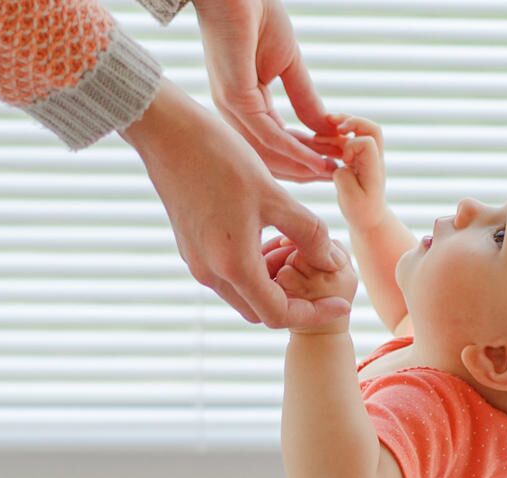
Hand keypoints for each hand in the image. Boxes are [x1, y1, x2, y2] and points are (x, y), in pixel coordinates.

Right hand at [124, 82, 352, 328]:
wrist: (167, 134)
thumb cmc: (221, 158)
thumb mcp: (274, 195)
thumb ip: (308, 233)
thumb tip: (332, 261)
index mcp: (233, 265)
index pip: (279, 315)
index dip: (314, 313)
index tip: (338, 301)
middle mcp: (210, 273)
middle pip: (261, 310)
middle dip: (293, 298)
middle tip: (315, 267)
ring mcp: (197, 262)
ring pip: (244, 292)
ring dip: (273, 281)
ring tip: (295, 245)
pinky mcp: (191, 247)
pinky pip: (228, 273)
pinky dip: (254, 267)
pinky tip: (269, 235)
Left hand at [190, 0, 337, 183]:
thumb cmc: (256, 16)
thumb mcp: (289, 65)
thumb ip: (305, 98)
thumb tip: (324, 127)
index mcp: (246, 103)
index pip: (277, 142)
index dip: (307, 155)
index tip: (336, 164)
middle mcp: (235, 112)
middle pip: (271, 156)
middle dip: (305, 169)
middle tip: (338, 178)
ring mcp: (232, 106)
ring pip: (268, 152)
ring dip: (303, 166)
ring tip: (333, 173)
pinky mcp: (235, 97)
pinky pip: (266, 134)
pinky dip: (294, 151)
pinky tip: (317, 161)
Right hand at [310, 114, 385, 227]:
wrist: (368, 219)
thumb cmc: (361, 211)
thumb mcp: (350, 199)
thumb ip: (344, 178)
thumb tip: (340, 164)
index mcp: (373, 167)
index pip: (367, 143)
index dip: (352, 145)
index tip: (345, 161)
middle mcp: (373, 158)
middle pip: (371, 128)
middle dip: (352, 121)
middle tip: (334, 123)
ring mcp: (366, 157)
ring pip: (358, 131)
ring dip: (340, 126)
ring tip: (321, 127)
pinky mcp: (357, 158)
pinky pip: (347, 140)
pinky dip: (334, 136)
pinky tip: (319, 139)